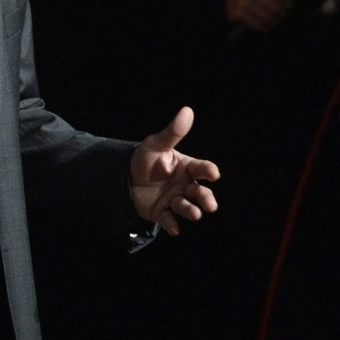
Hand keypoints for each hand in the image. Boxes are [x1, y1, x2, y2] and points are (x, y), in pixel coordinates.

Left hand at [129, 106, 219, 235]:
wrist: (125, 177)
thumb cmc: (146, 159)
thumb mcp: (156, 144)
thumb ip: (172, 132)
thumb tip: (187, 110)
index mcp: (188, 168)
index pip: (203, 169)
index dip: (209, 171)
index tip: (213, 174)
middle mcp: (185, 186)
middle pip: (201, 193)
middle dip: (206, 198)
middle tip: (208, 203)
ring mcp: (175, 200)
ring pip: (188, 208)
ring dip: (191, 210)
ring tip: (192, 212)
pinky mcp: (162, 213)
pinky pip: (169, 221)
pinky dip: (172, 225)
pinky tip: (174, 229)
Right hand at [225, 0, 292, 32]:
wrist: (234, 1)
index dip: (285, 1)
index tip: (290, 7)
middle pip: (270, 4)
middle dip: (279, 12)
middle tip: (284, 17)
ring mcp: (241, 1)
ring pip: (261, 13)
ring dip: (270, 20)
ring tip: (276, 23)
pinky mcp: (236, 12)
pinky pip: (251, 20)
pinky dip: (259, 26)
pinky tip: (266, 28)